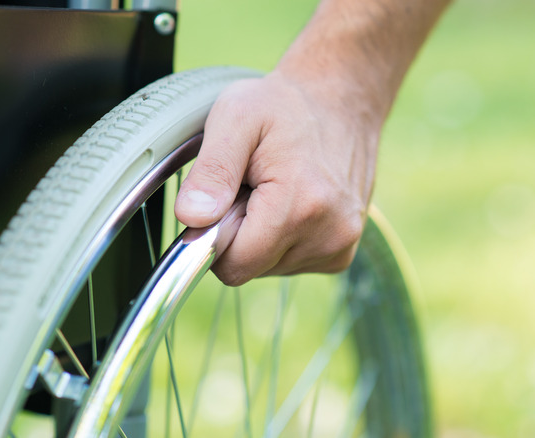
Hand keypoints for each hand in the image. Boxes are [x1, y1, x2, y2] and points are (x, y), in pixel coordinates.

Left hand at [174, 71, 378, 285]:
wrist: (339, 97)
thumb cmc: (283, 105)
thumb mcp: (235, 118)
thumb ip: (211, 171)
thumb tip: (191, 218)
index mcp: (300, 206)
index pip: (233, 265)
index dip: (216, 233)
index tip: (228, 194)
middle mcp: (329, 235)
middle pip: (250, 268)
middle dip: (239, 232)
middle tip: (252, 184)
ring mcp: (340, 246)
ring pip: (268, 266)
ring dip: (260, 234)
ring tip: (274, 187)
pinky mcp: (343, 251)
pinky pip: (290, 262)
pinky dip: (282, 238)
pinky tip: (294, 200)